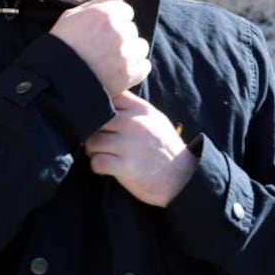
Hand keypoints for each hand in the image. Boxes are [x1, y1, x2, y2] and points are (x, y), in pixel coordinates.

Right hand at [50, 0, 150, 95]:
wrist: (53, 81)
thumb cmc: (61, 45)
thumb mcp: (74, 16)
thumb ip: (101, 1)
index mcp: (105, 14)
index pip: (125, 11)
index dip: (114, 21)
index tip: (101, 32)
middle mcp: (119, 31)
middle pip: (132, 29)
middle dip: (121, 36)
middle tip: (101, 48)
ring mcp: (126, 53)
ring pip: (140, 46)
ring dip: (130, 52)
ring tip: (109, 60)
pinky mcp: (130, 74)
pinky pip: (144, 66)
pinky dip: (134, 69)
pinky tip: (117, 71)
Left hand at [84, 91, 197, 206]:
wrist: (183, 178)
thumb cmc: (165, 148)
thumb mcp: (156, 120)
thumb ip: (135, 107)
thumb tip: (111, 97)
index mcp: (141, 110)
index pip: (110, 96)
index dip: (100, 106)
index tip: (100, 117)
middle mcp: (133, 123)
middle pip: (96, 119)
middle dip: (93, 131)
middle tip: (99, 140)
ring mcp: (128, 144)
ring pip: (92, 141)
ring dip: (93, 150)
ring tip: (103, 155)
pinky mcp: (124, 166)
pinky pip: (96, 162)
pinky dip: (97, 166)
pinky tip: (106, 167)